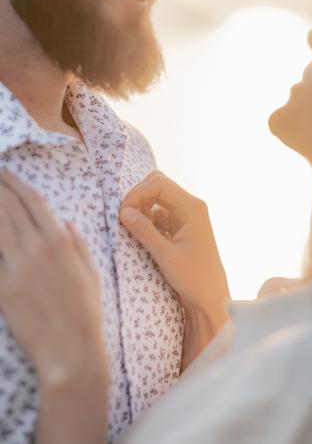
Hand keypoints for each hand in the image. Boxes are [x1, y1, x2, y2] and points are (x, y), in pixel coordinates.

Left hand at [0, 169, 106, 383]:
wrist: (70, 351)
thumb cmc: (85, 313)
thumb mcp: (91, 274)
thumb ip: (78, 244)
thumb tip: (66, 222)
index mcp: (60, 242)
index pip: (33, 201)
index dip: (16, 183)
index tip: (6, 172)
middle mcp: (37, 249)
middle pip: (9, 207)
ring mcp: (16, 268)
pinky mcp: (1, 288)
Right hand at [120, 171, 229, 365]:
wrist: (211, 300)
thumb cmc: (194, 279)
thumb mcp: (166, 255)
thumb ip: (144, 231)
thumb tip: (123, 211)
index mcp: (192, 208)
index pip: (158, 185)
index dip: (137, 194)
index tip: (123, 213)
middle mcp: (190, 207)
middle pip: (158, 186)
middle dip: (138, 197)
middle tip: (125, 217)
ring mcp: (186, 217)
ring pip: (157, 199)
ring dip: (141, 208)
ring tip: (130, 227)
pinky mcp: (180, 229)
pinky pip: (159, 215)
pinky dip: (146, 220)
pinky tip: (139, 234)